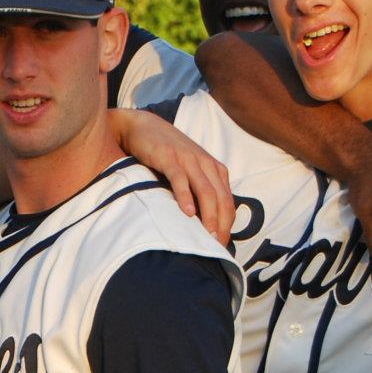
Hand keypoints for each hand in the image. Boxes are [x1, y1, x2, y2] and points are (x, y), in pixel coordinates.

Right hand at [112, 109, 232, 243]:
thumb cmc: (166, 154)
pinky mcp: (169, 157)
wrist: (143, 127)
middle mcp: (205, 164)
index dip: (228, 224)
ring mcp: (188, 159)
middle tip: (216, 246)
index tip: (222, 245)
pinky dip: (185, 196)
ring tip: (207, 235)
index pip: (228, 201)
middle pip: (221, 198)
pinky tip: (187, 212)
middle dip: (222, 224)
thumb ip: (199, 189)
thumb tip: (203, 221)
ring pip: (206, 191)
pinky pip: (180, 179)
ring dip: (209, 215)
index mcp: (214, 169)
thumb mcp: (189, 170)